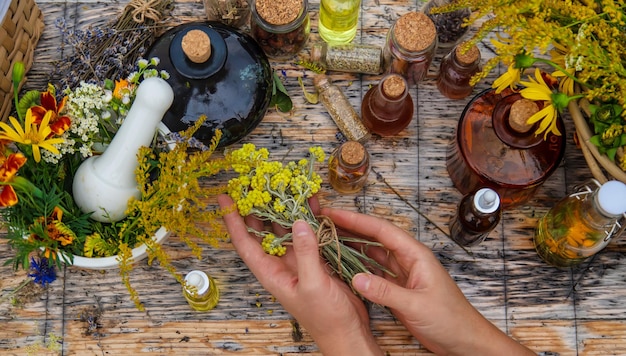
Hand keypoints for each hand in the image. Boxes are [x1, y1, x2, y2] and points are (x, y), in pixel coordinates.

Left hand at [218, 195, 382, 355]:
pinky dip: (310, 217)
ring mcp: (299, 261)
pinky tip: (311, 201)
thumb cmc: (325, 318)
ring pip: (287, 229)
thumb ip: (305, 254)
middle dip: (258, 208)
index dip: (233, 220)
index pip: (245, 243)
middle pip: (264, 231)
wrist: (347, 332)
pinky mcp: (317, 259)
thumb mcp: (313, 285)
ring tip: (282, 184)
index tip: (225, 198)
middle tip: (255, 183)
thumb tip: (299, 223)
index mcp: (271, 273)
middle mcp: (281, 264)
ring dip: (285, 209)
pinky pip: (310, 233)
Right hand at [322, 207, 534, 355]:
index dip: (356, 220)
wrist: (464, 340)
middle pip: (375, 237)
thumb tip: (356, 277)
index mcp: (415, 255)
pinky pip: (375, 272)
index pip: (381, 230)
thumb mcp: (416, 305)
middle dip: (351, 227)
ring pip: (373, 254)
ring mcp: (402, 274)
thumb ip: (386, 292)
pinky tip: (344, 265)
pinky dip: (359, 267)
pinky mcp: (399, 289)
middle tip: (325, 221)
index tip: (334, 214)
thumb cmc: (450, 319)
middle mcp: (407, 260)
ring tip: (329, 238)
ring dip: (352, 246)